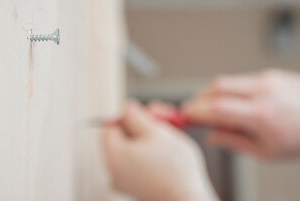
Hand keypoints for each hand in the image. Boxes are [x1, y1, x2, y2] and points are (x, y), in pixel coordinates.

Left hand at [103, 101, 218, 200]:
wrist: (189, 200)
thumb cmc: (175, 169)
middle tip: (161, 118)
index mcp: (114, 156)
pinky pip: (139, 162)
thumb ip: (136, 116)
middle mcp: (115, 170)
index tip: (144, 113)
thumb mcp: (156, 132)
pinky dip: (150, 152)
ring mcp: (126, 181)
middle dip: (142, 124)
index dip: (127, 116)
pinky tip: (167, 149)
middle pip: (122, 137)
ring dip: (149, 136)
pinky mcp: (138, 186)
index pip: (110, 127)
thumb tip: (126, 107)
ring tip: (168, 133)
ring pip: (133, 148)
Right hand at [183, 69, 299, 158]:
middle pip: (217, 86)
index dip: (197, 110)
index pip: (218, 107)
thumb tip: (212, 136)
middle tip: (190, 108)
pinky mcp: (269, 73)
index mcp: (262, 115)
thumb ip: (234, 141)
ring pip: (227, 80)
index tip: (185, 114)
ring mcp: (266, 79)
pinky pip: (240, 79)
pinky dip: (227, 89)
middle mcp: (263, 91)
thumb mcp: (267, 151)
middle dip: (198, 97)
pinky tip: (228, 100)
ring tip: (207, 106)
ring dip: (210, 91)